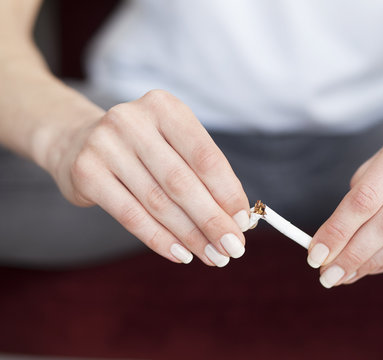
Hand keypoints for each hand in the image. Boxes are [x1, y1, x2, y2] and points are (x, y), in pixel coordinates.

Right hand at [49, 90, 249, 266]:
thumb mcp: (174, 147)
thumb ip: (204, 176)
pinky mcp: (85, 172)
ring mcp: (105, 145)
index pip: (206, 156)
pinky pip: (130, 215)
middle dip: (212, 221)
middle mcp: (133, 121)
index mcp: (165, 107)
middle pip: (182, 182)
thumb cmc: (143, 148)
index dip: (228, 193)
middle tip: (233, 248)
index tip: (244, 223)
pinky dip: (160, 239)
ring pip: (158, 202)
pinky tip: (181, 254)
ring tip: (212, 255)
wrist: (78, 142)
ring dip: (190, 235)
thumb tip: (237, 219)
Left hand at [308, 122, 382, 287]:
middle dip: (352, 253)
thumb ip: (358, 195)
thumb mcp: (382, 158)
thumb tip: (331, 243)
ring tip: (346, 274)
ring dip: (372, 263)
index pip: (366, 196)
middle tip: (327, 274)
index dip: (338, 229)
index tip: (316, 253)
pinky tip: (373, 267)